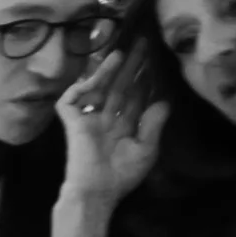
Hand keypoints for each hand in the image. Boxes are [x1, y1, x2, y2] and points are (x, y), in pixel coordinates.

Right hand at [56, 50, 169, 203]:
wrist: (96, 192)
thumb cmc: (122, 175)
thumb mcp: (146, 149)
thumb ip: (154, 124)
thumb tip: (164, 100)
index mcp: (124, 126)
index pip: (136, 97)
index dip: (145, 80)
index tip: (157, 61)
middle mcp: (107, 118)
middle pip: (120, 87)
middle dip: (131, 68)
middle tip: (141, 45)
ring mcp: (88, 119)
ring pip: (98, 88)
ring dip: (108, 71)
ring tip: (120, 53)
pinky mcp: (72, 122)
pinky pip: (71, 100)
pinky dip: (80, 88)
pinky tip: (94, 79)